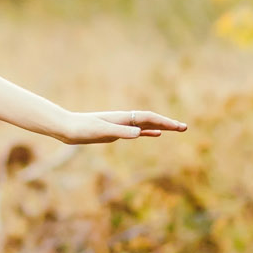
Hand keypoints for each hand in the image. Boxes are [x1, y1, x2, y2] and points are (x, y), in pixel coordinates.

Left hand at [58, 109, 186, 143]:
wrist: (67, 128)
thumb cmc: (82, 129)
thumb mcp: (101, 132)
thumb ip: (120, 132)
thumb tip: (139, 133)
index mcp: (123, 118)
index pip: (149, 118)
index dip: (165, 122)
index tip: (179, 126)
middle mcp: (124, 119)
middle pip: (151, 119)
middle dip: (168, 123)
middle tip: (185, 128)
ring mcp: (121, 125)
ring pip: (146, 124)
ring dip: (161, 126)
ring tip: (176, 129)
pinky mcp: (116, 131)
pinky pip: (137, 130)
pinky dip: (149, 131)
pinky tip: (156, 134)